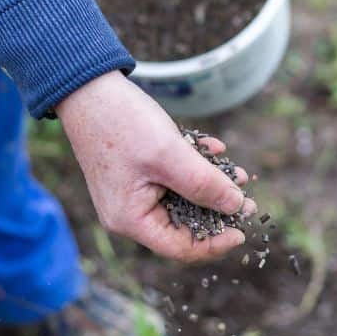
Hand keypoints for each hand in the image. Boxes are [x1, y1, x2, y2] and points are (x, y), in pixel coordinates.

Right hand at [56, 71, 253, 262]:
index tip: (242, 230)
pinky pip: (172, 178)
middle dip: (217, 210)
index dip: (215, 243)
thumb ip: (205, 184)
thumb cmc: (122, 123)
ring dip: (210, 185)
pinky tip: (213, 149)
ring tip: (237, 173)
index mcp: (131, 219)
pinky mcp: (137, 172)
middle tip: (247, 199)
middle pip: (182, 225)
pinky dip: (194, 166)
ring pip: (181, 199)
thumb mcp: (170, 155)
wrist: (89, 88)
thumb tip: (236, 206)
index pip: (180, 247)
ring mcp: (132, 192)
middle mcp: (129, 212)